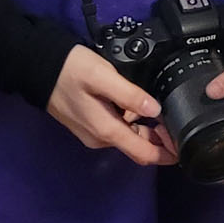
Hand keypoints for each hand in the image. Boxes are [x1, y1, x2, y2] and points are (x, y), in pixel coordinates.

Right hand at [46, 45, 173, 166]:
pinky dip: (136, 124)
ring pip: (130, 137)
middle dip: (162, 141)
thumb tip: (155, 109)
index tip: (185, 144)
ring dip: (150, 131)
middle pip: (138, 147)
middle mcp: (100, 138)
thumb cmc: (70, 70)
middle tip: (181, 123)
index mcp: (106, 130)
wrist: (38, 68)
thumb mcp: (102, 77)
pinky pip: (120, 129)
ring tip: (168, 113)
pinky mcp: (91, 123)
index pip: (143, 154)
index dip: (166, 153)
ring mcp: (94, 132)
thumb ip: (129, 95)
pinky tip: (144, 108)